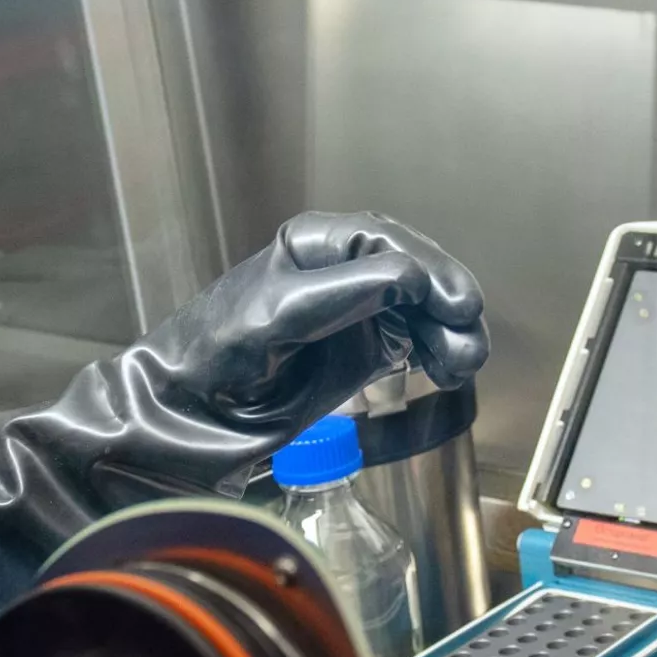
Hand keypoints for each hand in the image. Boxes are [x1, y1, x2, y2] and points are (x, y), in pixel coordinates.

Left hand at [159, 212, 488, 430]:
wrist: (188, 415)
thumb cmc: (213, 354)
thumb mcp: (274, 316)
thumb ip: (340, 294)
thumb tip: (408, 277)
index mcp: (314, 246)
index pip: (385, 242)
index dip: (426, 268)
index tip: (454, 304)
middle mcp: (340, 272)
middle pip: (414, 273)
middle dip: (445, 302)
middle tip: (468, 338)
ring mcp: (355, 311)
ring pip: (421, 310)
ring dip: (448, 333)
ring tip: (463, 364)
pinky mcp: (362, 350)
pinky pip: (413, 342)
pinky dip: (436, 354)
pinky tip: (448, 373)